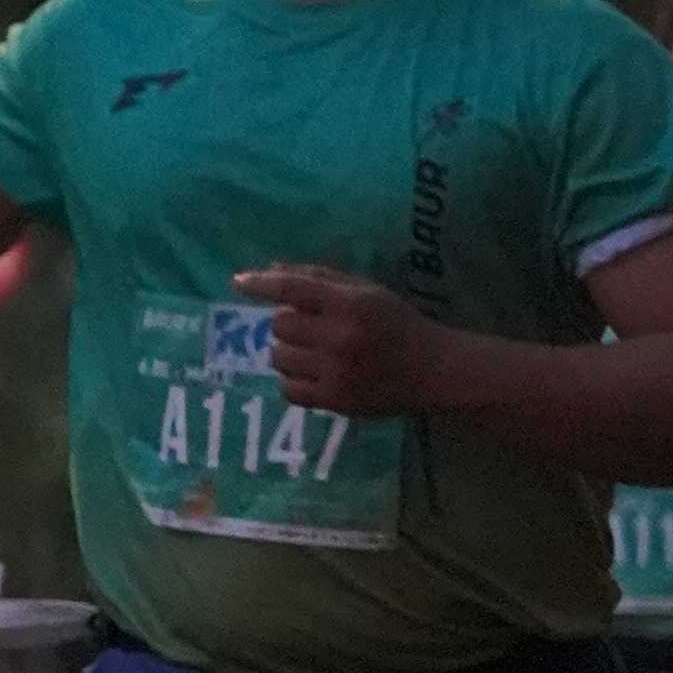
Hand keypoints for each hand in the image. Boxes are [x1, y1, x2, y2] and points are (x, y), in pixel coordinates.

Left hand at [229, 265, 441, 420]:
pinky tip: (312, 373)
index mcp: (351, 303)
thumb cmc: (397, 323)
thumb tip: (269, 270)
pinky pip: (288, 389)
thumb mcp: (366, 291)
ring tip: (312, 351)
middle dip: (288, 323)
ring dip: (288, 351)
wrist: (434, 370)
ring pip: (279, 357)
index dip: (262, 284)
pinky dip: (292, 380)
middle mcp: (340, 337)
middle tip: (309, 327)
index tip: (239, 282)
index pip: (293, 288)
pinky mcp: (334, 402)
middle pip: (280, 325)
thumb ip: (319, 278)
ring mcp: (336, 372)